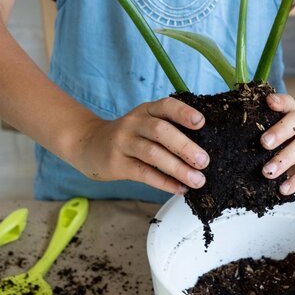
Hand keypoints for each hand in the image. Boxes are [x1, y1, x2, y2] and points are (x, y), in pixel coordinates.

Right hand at [71, 98, 209, 194]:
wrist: (89, 145)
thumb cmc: (129, 136)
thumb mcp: (145, 124)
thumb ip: (169, 130)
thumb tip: (204, 150)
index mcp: (146, 110)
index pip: (166, 106)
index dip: (184, 113)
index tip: (201, 123)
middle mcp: (134, 123)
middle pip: (161, 130)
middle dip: (185, 146)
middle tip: (204, 161)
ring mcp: (123, 142)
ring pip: (153, 153)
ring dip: (178, 168)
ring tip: (197, 180)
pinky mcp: (117, 163)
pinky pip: (144, 173)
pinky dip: (164, 182)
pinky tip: (179, 188)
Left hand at [259, 94, 294, 194]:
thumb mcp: (287, 143)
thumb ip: (269, 144)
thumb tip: (236, 155)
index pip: (289, 104)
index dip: (280, 101)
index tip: (267, 101)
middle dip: (280, 129)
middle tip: (263, 143)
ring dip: (285, 157)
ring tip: (267, 172)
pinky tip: (284, 189)